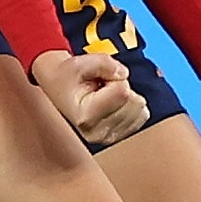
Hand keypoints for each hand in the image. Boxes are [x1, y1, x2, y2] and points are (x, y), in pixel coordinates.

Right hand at [32, 49, 150, 146]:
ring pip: (140, 109)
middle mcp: (97, 133)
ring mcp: (109, 138)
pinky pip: (142, 116)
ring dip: (126, 97)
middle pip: (134, 101)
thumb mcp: (79, 63)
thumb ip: (104, 63)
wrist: (58, 90)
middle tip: (99, 89)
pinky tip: (112, 105)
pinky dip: (131, 106)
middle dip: (120, 87)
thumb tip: (124, 75)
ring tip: (104, 96)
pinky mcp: (119, 138)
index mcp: (86, 117)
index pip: (124, 91)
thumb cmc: (67, 78)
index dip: (113, 77)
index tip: (96, 81)